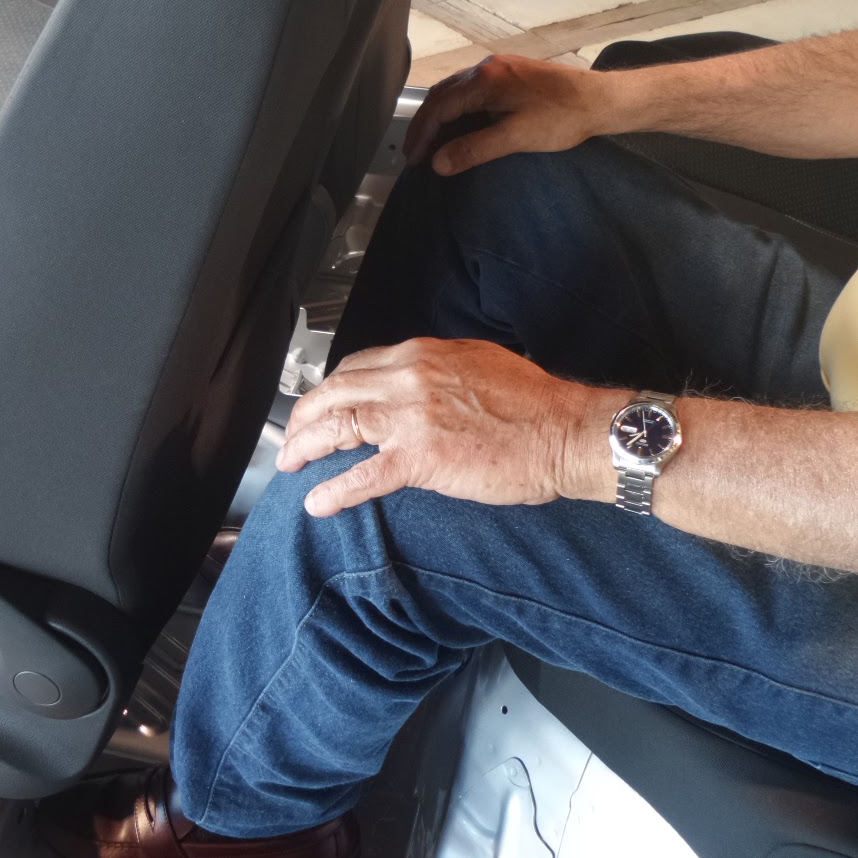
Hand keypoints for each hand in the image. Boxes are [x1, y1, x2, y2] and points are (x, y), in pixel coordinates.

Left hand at [277, 338, 631, 516]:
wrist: (566, 431)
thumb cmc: (536, 404)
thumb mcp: (479, 364)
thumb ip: (439, 371)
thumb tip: (418, 384)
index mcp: (423, 355)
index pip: (358, 366)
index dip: (332, 387)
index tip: (323, 403)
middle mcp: (409, 378)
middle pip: (336, 391)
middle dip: (305, 415)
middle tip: (291, 437)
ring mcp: (412, 418)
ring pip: (339, 426)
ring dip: (307, 446)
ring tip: (291, 464)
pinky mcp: (421, 457)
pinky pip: (363, 475)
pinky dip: (335, 490)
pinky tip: (318, 503)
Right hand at [403, 54, 618, 175]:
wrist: (601, 99)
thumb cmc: (563, 118)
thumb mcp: (515, 138)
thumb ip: (473, 149)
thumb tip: (438, 163)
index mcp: (484, 79)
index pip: (438, 107)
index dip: (422, 135)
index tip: (414, 160)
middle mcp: (487, 66)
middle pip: (442, 95)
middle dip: (425, 125)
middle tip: (416, 154)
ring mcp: (499, 67)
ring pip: (456, 91)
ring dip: (441, 116)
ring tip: (434, 143)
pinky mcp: (511, 73)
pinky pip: (472, 89)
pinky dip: (459, 109)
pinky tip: (461, 126)